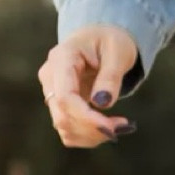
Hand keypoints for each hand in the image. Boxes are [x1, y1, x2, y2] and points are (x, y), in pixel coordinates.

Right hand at [38, 25, 139, 148]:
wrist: (99, 38)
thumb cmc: (111, 41)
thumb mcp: (118, 52)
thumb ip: (110, 76)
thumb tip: (102, 103)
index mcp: (61, 58)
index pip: (65, 97)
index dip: (87, 118)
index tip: (113, 127)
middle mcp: (50, 77)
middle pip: (62, 116)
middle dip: (93, 129)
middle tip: (124, 126)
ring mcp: (51, 92)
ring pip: (64, 127)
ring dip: (92, 135)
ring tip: (119, 125)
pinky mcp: (58, 105)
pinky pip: (68, 129)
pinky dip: (88, 135)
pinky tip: (106, 126)